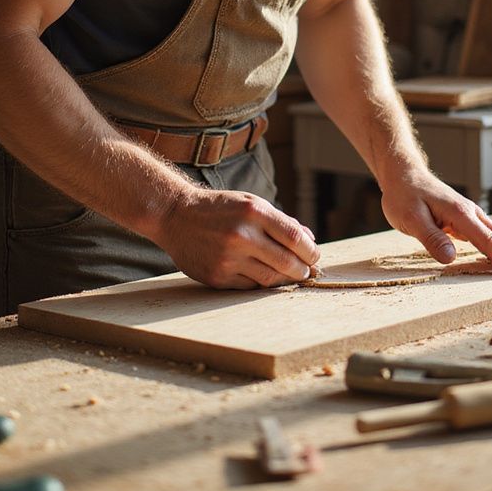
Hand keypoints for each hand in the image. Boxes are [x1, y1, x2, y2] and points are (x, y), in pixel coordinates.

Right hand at [156, 184, 320, 288]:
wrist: (176, 215)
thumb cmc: (220, 208)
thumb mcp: (251, 204)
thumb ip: (281, 221)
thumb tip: (310, 240)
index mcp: (254, 213)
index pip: (295, 238)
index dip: (311, 252)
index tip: (315, 257)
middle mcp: (242, 235)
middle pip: (287, 262)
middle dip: (303, 270)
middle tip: (307, 271)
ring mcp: (228, 258)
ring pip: (270, 279)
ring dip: (285, 280)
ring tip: (290, 275)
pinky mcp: (217, 277)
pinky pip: (249, 286)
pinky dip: (261, 283)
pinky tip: (264, 275)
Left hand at [379, 170, 491, 274]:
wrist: (403, 174)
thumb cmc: (404, 195)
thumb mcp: (411, 218)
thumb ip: (431, 238)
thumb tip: (450, 258)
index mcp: (459, 212)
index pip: (484, 239)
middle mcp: (468, 212)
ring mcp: (467, 213)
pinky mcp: (462, 217)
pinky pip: (485, 232)